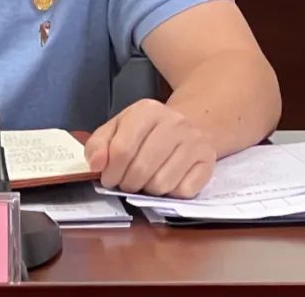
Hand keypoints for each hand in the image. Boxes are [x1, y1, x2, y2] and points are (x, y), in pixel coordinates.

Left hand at [84, 100, 214, 197]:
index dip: (111, 171)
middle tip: (126, 183)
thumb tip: (96, 166)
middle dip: (127, 183)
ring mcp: (194, 142)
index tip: (108, 179)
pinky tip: (167, 180)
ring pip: (161, 184)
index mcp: (147, 110)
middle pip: (141, 169)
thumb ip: (99, 144)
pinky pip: (183, 191)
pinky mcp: (208, 161)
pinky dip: (171, 193)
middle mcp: (174, 123)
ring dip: (148, 190)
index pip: (122, 149)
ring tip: (146, 180)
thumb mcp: (118, 128)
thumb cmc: (147, 131)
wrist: (191, 124)